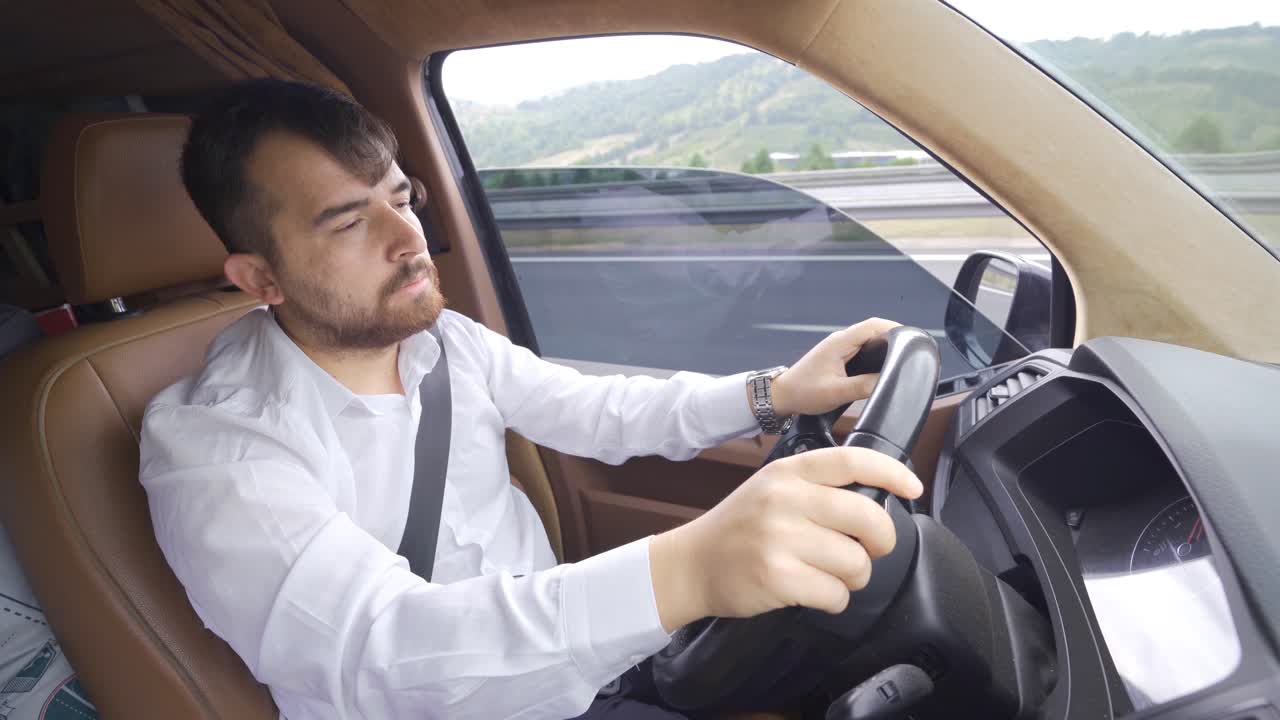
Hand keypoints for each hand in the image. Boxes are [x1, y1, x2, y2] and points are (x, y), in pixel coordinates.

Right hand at [648, 446, 922, 631]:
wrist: (692, 564)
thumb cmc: (740, 528)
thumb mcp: (772, 488)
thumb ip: (817, 487)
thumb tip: (878, 499)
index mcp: (788, 472)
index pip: (852, 461)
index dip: (892, 473)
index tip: (914, 487)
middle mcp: (784, 499)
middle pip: (867, 517)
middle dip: (882, 541)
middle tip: (870, 549)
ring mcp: (779, 538)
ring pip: (856, 562)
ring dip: (853, 577)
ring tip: (830, 574)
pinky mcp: (777, 577)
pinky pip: (835, 593)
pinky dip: (834, 599)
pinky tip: (814, 592)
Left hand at [768, 318, 900, 417]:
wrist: (782, 396)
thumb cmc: (803, 392)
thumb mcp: (836, 392)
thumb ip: (863, 386)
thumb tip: (887, 382)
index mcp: (840, 342)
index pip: (873, 325)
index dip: (895, 329)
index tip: (911, 340)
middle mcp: (841, 340)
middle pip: (874, 329)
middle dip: (894, 336)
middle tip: (912, 351)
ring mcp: (840, 347)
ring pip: (869, 339)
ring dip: (885, 345)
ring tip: (902, 357)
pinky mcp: (839, 356)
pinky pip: (863, 348)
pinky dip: (876, 353)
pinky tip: (883, 364)